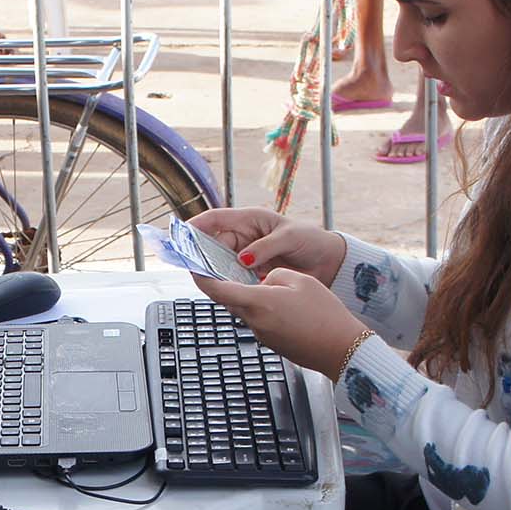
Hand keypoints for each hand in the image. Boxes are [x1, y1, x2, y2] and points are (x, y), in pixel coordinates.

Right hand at [189, 207, 344, 281]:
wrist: (329, 263)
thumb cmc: (311, 241)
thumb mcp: (290, 238)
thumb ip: (266, 247)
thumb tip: (243, 258)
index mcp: (250, 220)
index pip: (216, 219)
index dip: (196, 225)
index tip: (181, 235)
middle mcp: (245, 237)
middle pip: (213, 245)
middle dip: (203, 255)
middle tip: (196, 268)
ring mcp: (247, 256)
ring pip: (221, 264)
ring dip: (216, 272)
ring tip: (211, 280)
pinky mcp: (253, 274)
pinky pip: (234, 279)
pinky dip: (230, 284)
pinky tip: (229, 290)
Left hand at [192, 268, 365, 376]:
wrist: (341, 348)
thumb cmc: (324, 315)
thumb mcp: (299, 280)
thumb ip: (273, 276)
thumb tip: (263, 281)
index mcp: (257, 302)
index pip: (216, 289)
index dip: (200, 275)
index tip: (193, 266)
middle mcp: (254, 321)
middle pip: (229, 299)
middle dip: (227, 283)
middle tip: (228, 267)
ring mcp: (262, 335)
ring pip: (247, 309)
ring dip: (251, 296)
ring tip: (272, 285)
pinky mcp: (271, 342)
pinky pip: (261, 320)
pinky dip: (265, 308)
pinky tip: (286, 304)